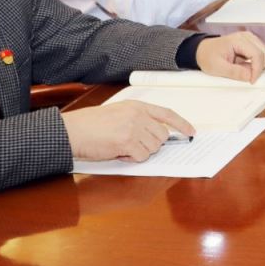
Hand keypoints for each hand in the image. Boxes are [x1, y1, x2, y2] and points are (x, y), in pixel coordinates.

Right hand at [62, 101, 194, 161]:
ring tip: (121, 148)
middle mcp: (138, 115)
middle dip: (151, 145)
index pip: (167, 113)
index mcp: (137, 106)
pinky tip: (118, 153)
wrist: (72, 131)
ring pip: (153, 148)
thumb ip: (138, 119)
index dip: (182, 124)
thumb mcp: (118, 113)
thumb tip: (157, 135)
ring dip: (140, 153)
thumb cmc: (90, 124)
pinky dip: (131, 159)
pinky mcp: (127, 142)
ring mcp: (133, 128)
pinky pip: (141, 157)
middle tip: (133, 146)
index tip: (191, 132)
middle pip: (162, 136)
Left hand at [195, 31, 264, 82]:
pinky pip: (262, 56)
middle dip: (261, 68)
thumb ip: (235, 72)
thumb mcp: (218, 68)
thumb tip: (250, 77)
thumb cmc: (207, 56)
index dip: (257, 70)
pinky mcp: (252, 44)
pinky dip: (257, 65)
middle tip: (249, 78)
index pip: (257, 55)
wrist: (202, 50)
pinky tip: (247, 68)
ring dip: (260, 67)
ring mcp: (251, 40)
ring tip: (245, 72)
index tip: (252, 81)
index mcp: (238, 40)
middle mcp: (247, 37)